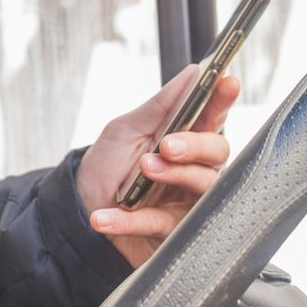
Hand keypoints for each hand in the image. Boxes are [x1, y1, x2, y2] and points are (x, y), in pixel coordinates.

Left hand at [73, 64, 239, 267]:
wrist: (79, 209)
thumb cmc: (108, 167)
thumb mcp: (126, 130)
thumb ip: (160, 106)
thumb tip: (194, 72)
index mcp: (186, 141)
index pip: (212, 118)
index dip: (222, 101)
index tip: (226, 82)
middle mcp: (194, 171)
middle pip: (218, 155)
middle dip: (196, 146)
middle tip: (168, 145)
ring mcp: (187, 204)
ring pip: (203, 191)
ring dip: (173, 176)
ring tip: (144, 168)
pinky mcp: (170, 235)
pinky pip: (158, 226)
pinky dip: (128, 221)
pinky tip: (103, 217)